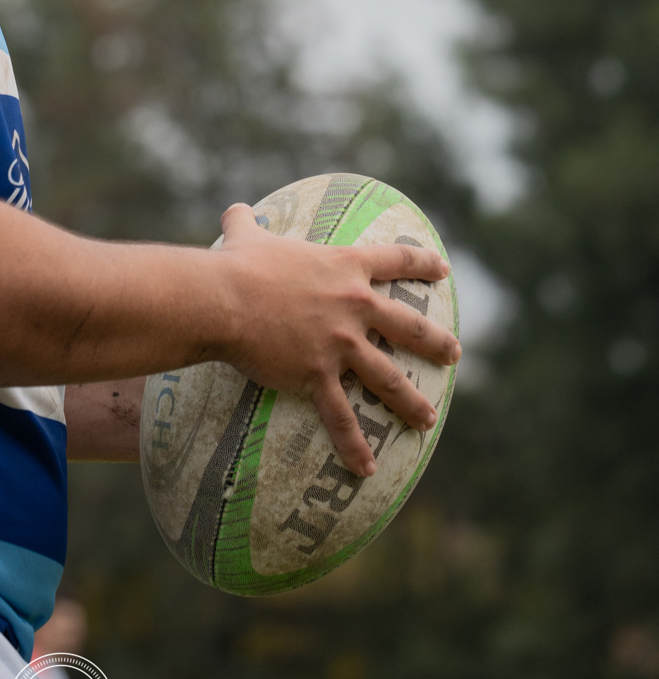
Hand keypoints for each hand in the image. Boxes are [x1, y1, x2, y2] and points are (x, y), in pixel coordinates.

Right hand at [216, 203, 460, 476]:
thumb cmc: (237, 265)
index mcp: (343, 268)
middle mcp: (353, 306)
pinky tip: (367, 470)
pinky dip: (354, 446)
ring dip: (412, 401)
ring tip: (429, 419)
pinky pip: (341, 417)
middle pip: (408, 326)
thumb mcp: (246, 235)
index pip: (395, 260)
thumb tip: (235, 208)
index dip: (422, 264)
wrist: (224, 298)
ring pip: (389, 377)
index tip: (444, 270)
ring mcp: (340, 343)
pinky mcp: (318, 375)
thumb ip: (247, 222)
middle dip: (436, 342)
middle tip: (454, 354)